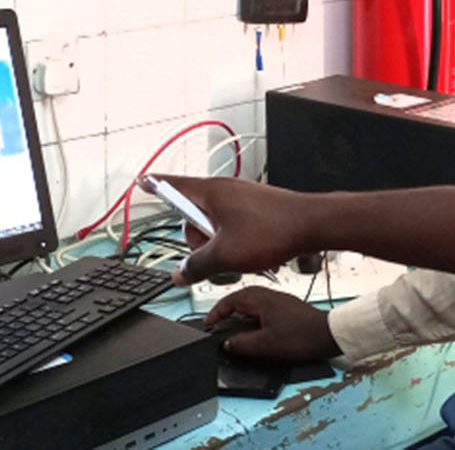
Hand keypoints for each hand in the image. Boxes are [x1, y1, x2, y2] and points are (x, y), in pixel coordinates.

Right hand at [141, 175, 314, 284]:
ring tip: (238, 259)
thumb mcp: (225, 256)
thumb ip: (196, 266)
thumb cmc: (273, 230)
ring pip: (215, 226)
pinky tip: (250, 255)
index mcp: (211, 193)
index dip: (155, 186)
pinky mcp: (256, 209)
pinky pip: (233, 226)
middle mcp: (225, 191)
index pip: (173, 185)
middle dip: (198, 242)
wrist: (312, 224)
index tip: (142, 180)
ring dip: (219, 247)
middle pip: (193, 217)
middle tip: (213, 257)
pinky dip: (234, 243)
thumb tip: (180, 274)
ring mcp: (242, 199)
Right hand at [204, 288, 341, 361]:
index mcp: (261, 299)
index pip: (230, 300)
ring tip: (232, 325)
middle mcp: (269, 295)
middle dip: (226, 309)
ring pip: (251, 301)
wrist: (328, 335)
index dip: (216, 312)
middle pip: (240, 297)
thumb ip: (242, 344)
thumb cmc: (301, 336)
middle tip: (217, 323)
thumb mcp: (266, 345)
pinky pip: (262, 306)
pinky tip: (253, 326)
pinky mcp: (286, 307)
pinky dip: (251, 314)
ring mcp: (279, 299)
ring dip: (239, 311)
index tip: (209, 323)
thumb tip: (227, 343)